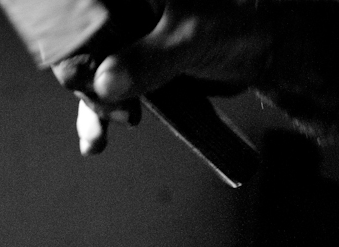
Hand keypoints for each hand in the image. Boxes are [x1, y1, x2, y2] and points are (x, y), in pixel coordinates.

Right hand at [50, 0, 264, 154]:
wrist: (262, 48)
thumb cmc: (236, 27)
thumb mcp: (191, 39)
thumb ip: (150, 58)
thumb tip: (105, 83)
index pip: (80, 20)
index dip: (76, 52)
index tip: (88, 81)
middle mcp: (120, 13)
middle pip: (81, 51)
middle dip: (92, 88)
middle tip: (122, 113)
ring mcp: (125, 40)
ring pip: (91, 75)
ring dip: (92, 108)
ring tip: (97, 138)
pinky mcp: (133, 66)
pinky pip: (105, 91)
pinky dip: (99, 116)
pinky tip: (95, 142)